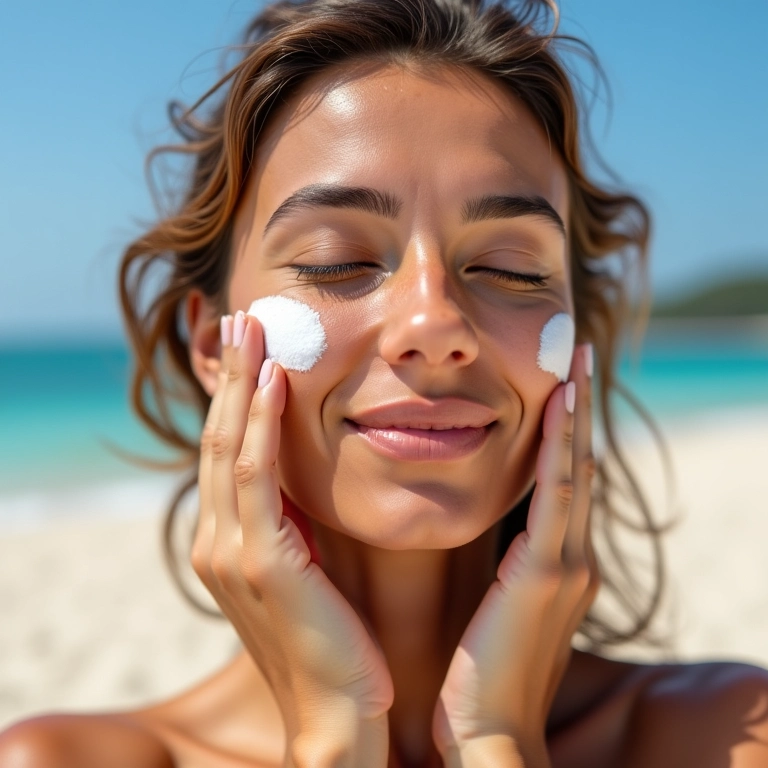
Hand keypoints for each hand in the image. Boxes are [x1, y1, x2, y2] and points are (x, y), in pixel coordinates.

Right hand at [192, 310, 392, 765]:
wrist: (342, 714)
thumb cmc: (335, 642)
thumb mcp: (308, 570)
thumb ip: (297, 526)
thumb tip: (309, 481)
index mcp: (230, 541)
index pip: (229, 451)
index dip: (236, 397)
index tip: (251, 348)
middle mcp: (217, 540)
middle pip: (220, 437)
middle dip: (229, 375)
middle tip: (241, 317)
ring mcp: (230, 551)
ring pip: (230, 445)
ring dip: (238, 383)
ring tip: (251, 327)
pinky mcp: (261, 562)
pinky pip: (258, 476)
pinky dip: (260, 424)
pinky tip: (272, 381)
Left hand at [432, 344, 599, 766]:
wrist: (486, 733)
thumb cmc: (480, 676)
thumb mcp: (496, 609)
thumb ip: (502, 570)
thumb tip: (489, 534)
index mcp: (556, 565)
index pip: (564, 483)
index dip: (565, 433)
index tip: (559, 386)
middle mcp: (572, 558)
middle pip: (577, 466)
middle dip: (577, 411)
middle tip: (573, 356)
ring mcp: (566, 565)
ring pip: (573, 471)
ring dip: (574, 416)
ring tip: (572, 364)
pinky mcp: (547, 576)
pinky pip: (557, 497)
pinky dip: (560, 449)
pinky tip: (560, 408)